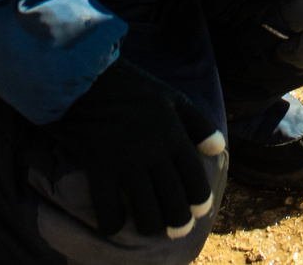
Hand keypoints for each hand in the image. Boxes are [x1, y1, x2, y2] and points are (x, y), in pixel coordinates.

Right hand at [55, 57, 223, 238]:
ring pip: (146, 211)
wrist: (84, 73)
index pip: (194, 179)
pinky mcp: (97, 165)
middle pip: (173, 200)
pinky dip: (112, 224)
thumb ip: (198, 123)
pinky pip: (108, 208)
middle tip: (176, 229)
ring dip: (150, 225)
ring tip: (149, 226)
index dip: (199, 202)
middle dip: (178, 222)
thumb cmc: (129, 86)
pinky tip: (113, 224)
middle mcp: (153, 149)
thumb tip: (218, 150)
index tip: (197, 211)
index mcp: (173, 132)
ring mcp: (125, 159)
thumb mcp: (170, 96)